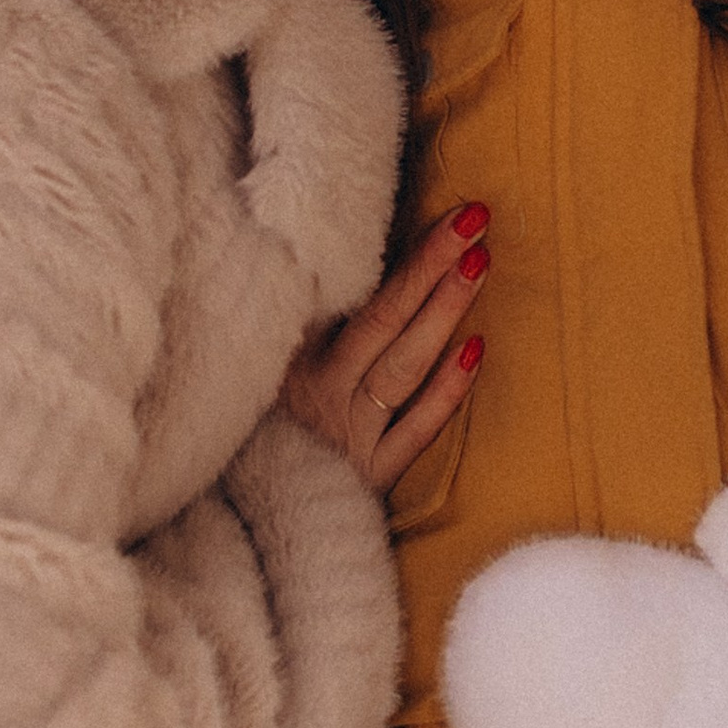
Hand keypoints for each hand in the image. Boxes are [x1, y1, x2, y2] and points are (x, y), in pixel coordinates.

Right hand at [284, 202, 488, 490]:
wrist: (246, 513)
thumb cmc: (260, 424)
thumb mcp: (266, 363)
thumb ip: (302, 315)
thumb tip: (346, 253)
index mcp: (289, 354)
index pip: (351, 293)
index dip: (408, 256)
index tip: (452, 214)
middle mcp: (317, 389)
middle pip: (384, 319)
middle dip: (432, 265)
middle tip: (476, 219)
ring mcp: (345, 433)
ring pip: (402, 366)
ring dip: (443, 312)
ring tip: (481, 262)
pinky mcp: (367, 476)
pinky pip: (414, 431)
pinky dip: (445, 391)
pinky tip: (476, 349)